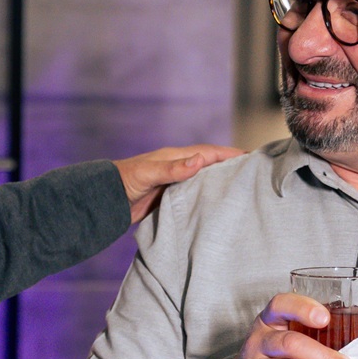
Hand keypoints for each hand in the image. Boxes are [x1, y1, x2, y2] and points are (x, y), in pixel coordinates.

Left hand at [113, 144, 242, 223]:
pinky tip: (216, 205)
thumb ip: (172, 169)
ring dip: (220, 182)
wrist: (105, 200)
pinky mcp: (170, 198)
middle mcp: (178, 168)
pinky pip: (194, 196)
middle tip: (253, 172)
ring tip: (241, 188)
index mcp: (175, 157)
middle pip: (209, 165)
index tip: (250, 157)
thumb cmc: (123, 181)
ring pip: (203, 181)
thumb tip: (200, 160)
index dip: (229, 154)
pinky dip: (207, 197)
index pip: (208, 153)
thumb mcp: (148, 173)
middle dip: (230, 166)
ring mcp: (174, 183)